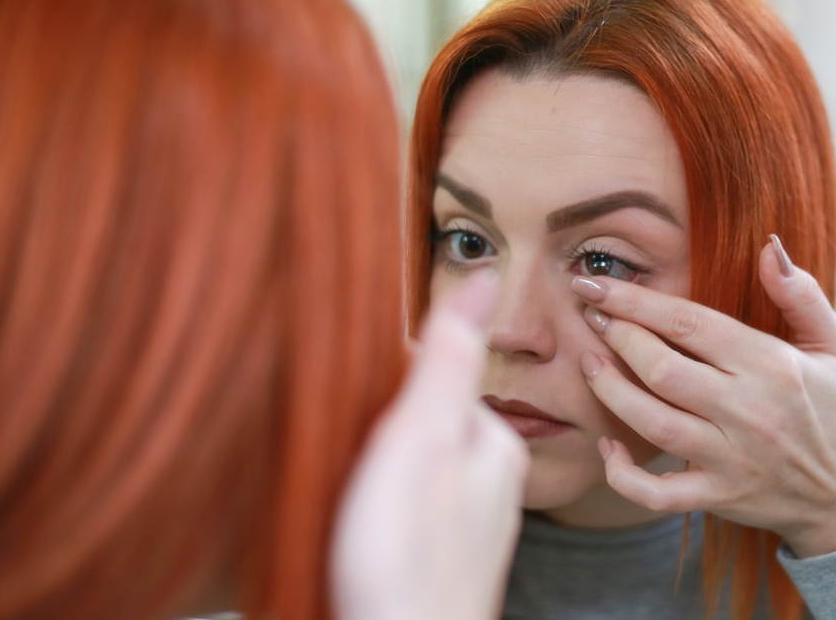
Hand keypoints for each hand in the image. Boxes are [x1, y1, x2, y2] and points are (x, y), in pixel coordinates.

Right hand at [331, 271, 528, 619]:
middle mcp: (492, 481)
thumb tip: (487, 278)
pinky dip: (383, 504)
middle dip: (385, 421)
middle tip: (342, 438)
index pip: (441, 376)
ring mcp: (467, 523)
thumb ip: (449, 360)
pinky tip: (360, 519)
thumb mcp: (421, 436)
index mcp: (493, 442)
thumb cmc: (407, 555)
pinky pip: (410, 508)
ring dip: (381, 462)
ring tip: (347, 480)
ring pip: (420, 466)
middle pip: (430, 421)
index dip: (389, 377)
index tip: (351, 389)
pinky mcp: (439, 558)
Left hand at [573, 237, 835, 557]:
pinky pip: (659, 492)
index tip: (597, 284)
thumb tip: (769, 246)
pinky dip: (623, 475)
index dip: (636, 301)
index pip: (690, 324)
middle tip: (589, 314)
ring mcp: (731, 458)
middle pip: (663, 369)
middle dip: (617, 337)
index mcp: (771, 365)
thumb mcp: (833, 345)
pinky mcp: (718, 496)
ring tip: (586, 363)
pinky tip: (606, 447)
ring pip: (653, 423)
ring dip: (610, 391)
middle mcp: (748, 411)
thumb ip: (801, 294)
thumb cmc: (835, 412)